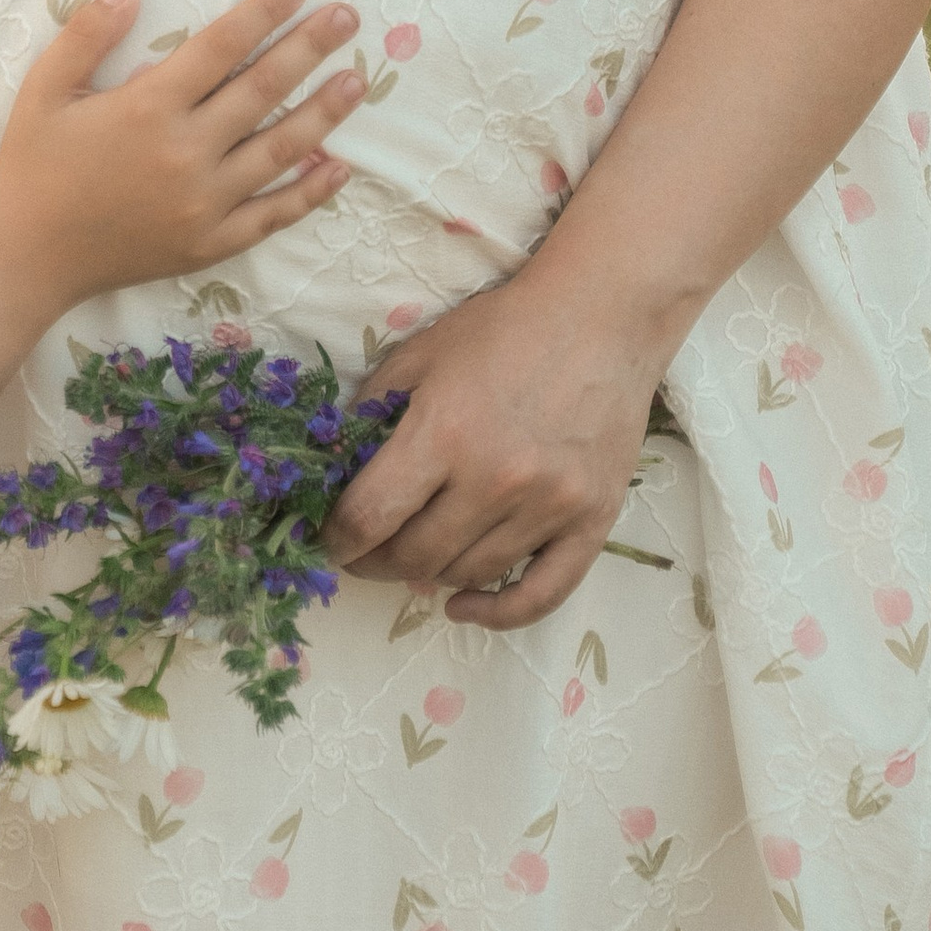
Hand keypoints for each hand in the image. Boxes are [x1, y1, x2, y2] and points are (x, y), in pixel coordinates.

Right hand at [0, 0, 361, 322]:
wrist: (27, 257)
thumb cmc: (33, 166)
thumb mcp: (43, 90)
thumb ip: (85, 35)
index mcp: (147, 108)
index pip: (220, 47)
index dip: (262, 13)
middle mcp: (186, 152)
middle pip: (263, 89)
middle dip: (310, 47)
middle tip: (346, 17)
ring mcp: (204, 203)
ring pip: (280, 149)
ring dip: (323, 112)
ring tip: (357, 79)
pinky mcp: (210, 243)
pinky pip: (273, 215)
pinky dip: (310, 192)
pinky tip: (340, 167)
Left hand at [318, 255, 666, 629]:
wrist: (601, 318)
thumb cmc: (505, 329)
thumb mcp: (422, 353)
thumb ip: (374, 409)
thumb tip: (338, 466)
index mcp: (444, 432)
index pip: (370, 516)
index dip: (338, 538)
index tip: (329, 539)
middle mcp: (496, 478)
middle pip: (414, 556)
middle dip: (374, 562)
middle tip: (363, 554)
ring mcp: (549, 506)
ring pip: (469, 574)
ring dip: (429, 575)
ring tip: (413, 556)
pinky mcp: (593, 521)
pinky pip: (542, 595)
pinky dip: (498, 613)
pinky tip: (465, 605)